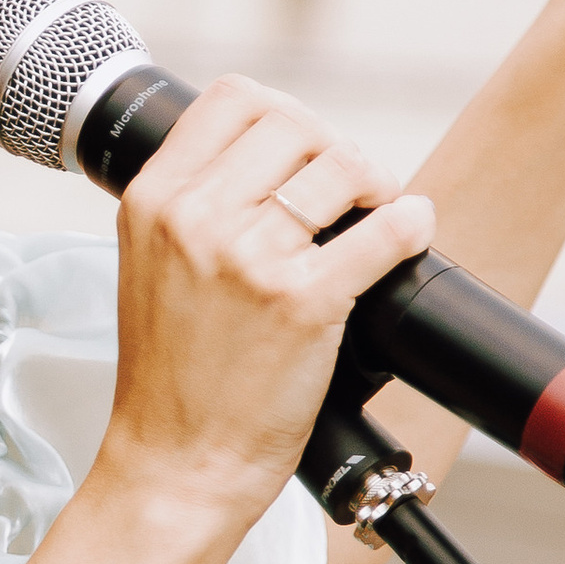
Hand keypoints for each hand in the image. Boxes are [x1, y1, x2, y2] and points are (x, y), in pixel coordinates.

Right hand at [94, 78, 433, 533]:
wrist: (175, 465)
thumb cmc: (171, 379)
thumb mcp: (152, 267)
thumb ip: (195, 209)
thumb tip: (277, 164)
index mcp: (153, 201)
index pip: (231, 98)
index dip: (284, 114)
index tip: (305, 152)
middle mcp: (194, 218)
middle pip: (294, 123)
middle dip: (335, 149)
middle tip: (349, 192)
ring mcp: (247, 257)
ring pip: (342, 165)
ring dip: (376, 183)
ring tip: (376, 215)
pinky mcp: (300, 302)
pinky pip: (384, 230)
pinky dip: (412, 223)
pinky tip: (412, 231)